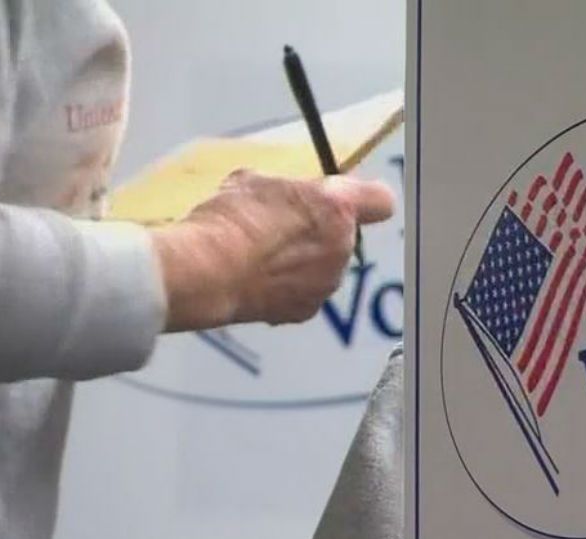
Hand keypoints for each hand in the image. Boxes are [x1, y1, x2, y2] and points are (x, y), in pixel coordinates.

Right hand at [151, 169, 394, 331]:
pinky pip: (304, 293)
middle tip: (280, 227)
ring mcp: (325, 284)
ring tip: (261, 257)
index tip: (343, 199)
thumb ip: (287, 190)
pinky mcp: (305, 311)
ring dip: (303, 262)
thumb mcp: (255, 181)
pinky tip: (256, 279)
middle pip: (343, 236)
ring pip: (324, 267)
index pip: (380, 200)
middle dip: (319, 232)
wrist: (205, 271)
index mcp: (335, 208)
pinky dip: (286, 289)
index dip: (364, 199)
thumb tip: (285, 197)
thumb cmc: (228, 219)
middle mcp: (340, 248)